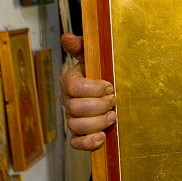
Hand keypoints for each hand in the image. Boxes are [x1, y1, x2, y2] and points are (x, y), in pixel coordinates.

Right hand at [59, 34, 115, 150]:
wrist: (113, 91)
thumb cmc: (102, 72)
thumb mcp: (95, 57)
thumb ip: (82, 47)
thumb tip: (67, 37)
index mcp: (69, 81)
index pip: (73, 86)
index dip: (93, 88)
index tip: (109, 86)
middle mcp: (68, 101)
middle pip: (75, 108)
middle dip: (99, 105)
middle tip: (115, 101)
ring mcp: (72, 118)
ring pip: (76, 126)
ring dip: (98, 122)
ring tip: (113, 116)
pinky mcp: (79, 134)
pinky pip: (76, 143)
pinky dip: (88, 142)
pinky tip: (102, 137)